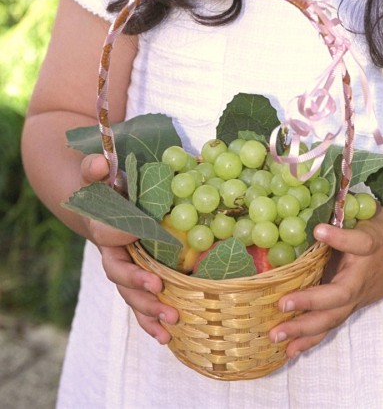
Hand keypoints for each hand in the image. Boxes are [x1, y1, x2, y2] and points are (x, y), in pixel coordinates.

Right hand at [80, 154, 178, 343]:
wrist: (100, 203)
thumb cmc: (104, 186)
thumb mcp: (96, 173)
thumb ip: (94, 169)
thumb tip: (99, 164)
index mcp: (101, 226)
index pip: (107, 233)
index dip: (119, 235)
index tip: (134, 233)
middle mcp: (110, 253)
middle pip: (120, 274)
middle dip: (139, 285)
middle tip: (159, 291)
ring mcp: (123, 269)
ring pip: (131, 294)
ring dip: (149, 310)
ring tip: (171, 323)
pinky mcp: (135, 279)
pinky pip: (141, 303)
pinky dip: (151, 321)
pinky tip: (167, 336)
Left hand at [269, 207, 382, 358]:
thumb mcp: (372, 210)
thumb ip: (348, 206)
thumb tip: (316, 190)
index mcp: (371, 246)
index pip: (358, 243)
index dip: (339, 237)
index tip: (320, 230)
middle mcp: (363, 276)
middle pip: (339, 295)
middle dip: (310, 301)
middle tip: (282, 304)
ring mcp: (357, 297)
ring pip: (332, 317)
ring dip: (304, 329)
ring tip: (277, 337)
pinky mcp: (351, 307)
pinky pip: (330, 325)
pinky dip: (309, 339)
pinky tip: (289, 351)